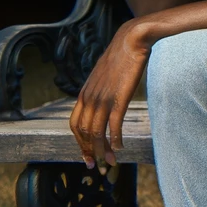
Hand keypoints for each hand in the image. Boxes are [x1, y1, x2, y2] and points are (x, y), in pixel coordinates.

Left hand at [70, 20, 152, 168]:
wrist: (131, 39)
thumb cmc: (121, 56)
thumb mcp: (104, 76)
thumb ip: (100, 90)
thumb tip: (104, 100)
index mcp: (85, 93)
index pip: (75, 125)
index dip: (79, 143)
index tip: (87, 156)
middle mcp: (90, 98)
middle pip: (84, 133)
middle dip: (90, 152)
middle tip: (96, 167)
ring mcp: (103, 99)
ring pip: (97, 133)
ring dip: (102, 151)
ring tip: (109, 163)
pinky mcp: (118, 98)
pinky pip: (113, 125)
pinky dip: (115, 140)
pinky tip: (120, 148)